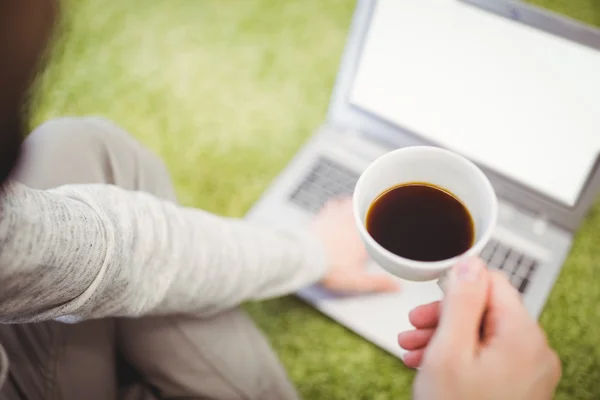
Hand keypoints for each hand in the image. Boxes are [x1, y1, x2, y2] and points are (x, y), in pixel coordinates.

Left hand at [311, 197, 398, 293]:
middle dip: (373, 212)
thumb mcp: (357, 281)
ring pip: (352, 205)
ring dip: (357, 205)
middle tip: (377, 211)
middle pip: (367, 212)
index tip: (390, 230)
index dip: (384, 230)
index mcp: (364, 239)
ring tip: (360, 206)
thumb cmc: (331, 269)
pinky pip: (334, 204)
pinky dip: (338, 203)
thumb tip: (397, 287)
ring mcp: (337, 218)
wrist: (306, 257)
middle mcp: (352, 225)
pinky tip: (338, 204)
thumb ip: (378, 282)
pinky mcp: (323, 216)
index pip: (379, 230)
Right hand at [397, 258, 560, 399]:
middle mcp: (534, 352)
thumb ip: (461, 301)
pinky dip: (458, 355)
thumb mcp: (449, 351)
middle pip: (485, 310)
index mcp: (523, 337)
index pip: (492, 282)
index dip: (455, 287)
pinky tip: (430, 364)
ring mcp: (529, 372)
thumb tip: (470, 262)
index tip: (429, 300)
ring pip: (483, 334)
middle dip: (443, 316)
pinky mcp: (519, 386)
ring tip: (414, 349)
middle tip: (414, 327)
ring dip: (445, 336)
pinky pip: (488, 356)